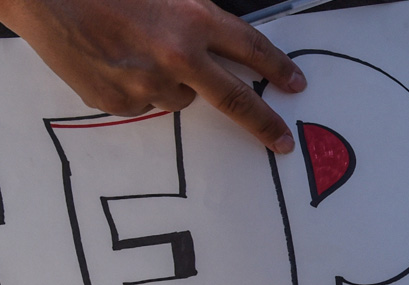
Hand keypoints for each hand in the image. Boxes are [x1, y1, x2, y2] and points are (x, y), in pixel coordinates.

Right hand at [0, 0, 307, 152]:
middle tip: (282, 142)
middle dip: (264, 123)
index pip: (252, 49)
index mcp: (193, 19)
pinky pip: (142, 104)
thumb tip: (219, 43)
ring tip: (137, 52)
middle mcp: (178, 57)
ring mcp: (148, 85)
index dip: (278, 69)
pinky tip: (113, 61)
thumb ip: (195, 18)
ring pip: (181, 99)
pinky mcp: (120, 103)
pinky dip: (136, 88)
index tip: (295, 85)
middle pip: (236, 100)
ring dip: (173, 83)